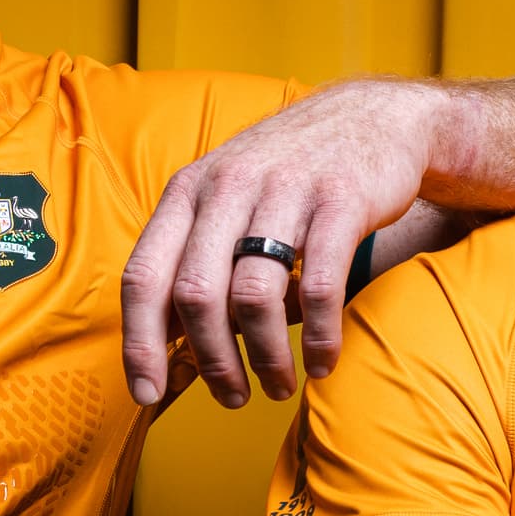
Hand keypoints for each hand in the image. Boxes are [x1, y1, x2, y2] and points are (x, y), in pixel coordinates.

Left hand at [123, 78, 451, 409]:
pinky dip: (319, 336)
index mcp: (189, 192)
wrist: (374, 117)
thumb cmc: (292, 174)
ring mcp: (285, 191)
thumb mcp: (228, 196)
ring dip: (265, 356)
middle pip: (196, 294)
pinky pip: (319, 284)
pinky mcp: (340, 201)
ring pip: (254, 295)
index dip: (139, 343)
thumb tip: (161, 341)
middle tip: (233, 398)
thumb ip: (193, 255)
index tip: (147, 394)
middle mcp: (229, 187)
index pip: (144, 276)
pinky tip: (323, 361)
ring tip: (278, 385)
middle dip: (212, 361)